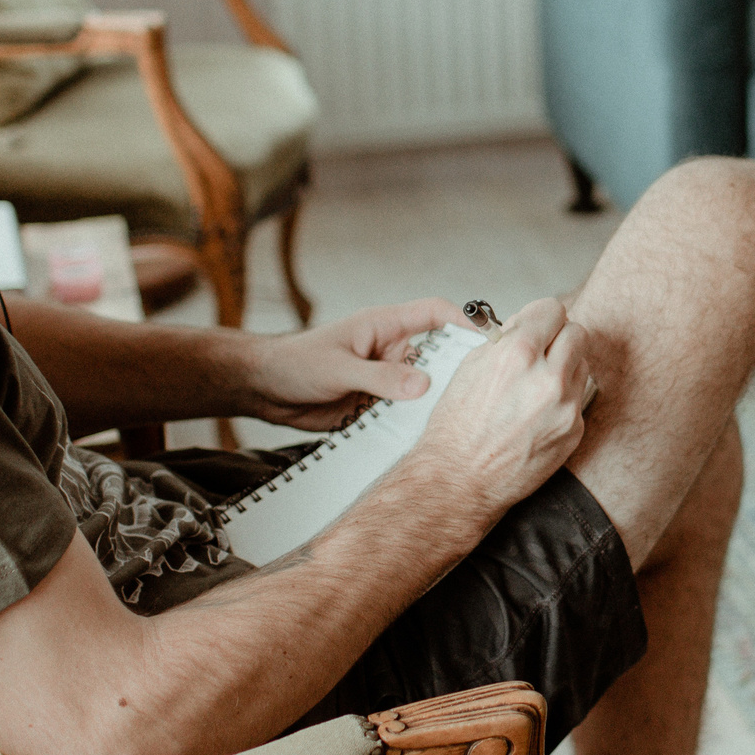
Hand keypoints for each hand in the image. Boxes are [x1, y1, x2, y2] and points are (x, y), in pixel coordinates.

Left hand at [239, 298, 465, 430]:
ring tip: (457, 422)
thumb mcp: (339, 368)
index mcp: (385, 327)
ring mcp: (386, 380)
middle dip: (459, 372)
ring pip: (424, 391)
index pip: (435, 314)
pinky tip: (426, 440)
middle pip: (439, 357)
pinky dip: (415, 426)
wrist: (265, 391)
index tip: (490, 338)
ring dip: (436, 405)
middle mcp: (392, 352)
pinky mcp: (377, 407)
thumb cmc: (294, 363)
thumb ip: (380, 378)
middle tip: (481, 392)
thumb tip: (423, 385)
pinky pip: (404, 416)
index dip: (465, 321)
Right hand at [407, 297, 593, 514]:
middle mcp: (548, 379)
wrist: (460, 478)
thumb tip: (527, 323)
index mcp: (518, 355)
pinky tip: (537, 414)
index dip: (541, 318)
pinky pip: (578, 398)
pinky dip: (563, 400)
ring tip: (536, 386)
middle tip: (543, 350)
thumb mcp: (472, 366)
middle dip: (559, 338)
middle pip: (578, 333)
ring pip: (582, 364)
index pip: (553, 310)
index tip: (537, 325)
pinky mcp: (575, 430)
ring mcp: (565, 407)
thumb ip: (506, 339)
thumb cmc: (458, 427)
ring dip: (564, 368)